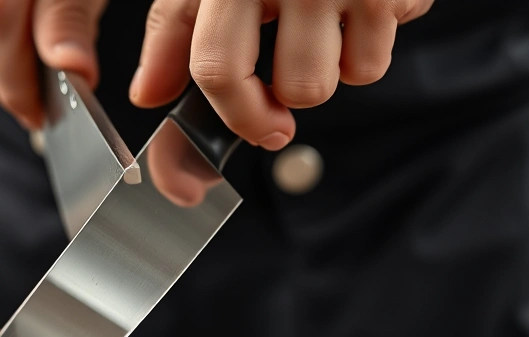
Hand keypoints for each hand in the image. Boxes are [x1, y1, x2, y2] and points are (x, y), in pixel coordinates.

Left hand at [130, 0, 433, 149]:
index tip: (261, 132)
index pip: (219, 68)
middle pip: (300, 90)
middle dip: (297, 93)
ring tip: (326, 20)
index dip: (239, 118)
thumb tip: (148, 97)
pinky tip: (358, 3)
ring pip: (347, 77)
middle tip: (292, 59)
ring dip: (338, 65)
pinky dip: (373, 38)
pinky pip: (381, 52)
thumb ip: (174, 32)